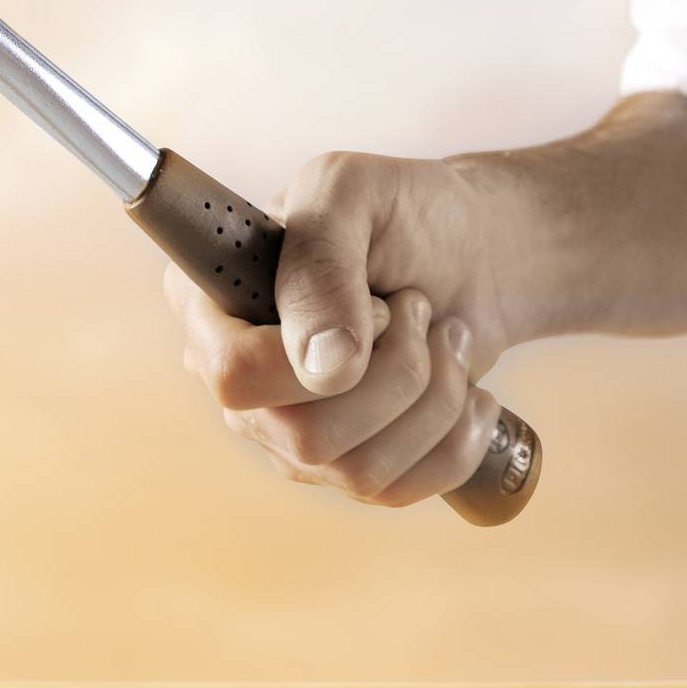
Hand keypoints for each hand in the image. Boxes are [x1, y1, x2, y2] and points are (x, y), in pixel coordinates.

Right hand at [167, 152, 509, 507]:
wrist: (471, 249)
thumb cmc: (401, 212)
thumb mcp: (350, 194)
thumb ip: (320, 263)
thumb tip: (322, 368)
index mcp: (213, 305)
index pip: (232, 374)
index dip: (311, 357)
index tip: (380, 309)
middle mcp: (241, 382)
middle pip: (305, 437)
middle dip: (397, 373)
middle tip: (418, 308)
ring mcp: (290, 433)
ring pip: (358, 471)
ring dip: (434, 398)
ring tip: (448, 336)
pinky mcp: (349, 466)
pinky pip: (399, 493)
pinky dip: (457, 441)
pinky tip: (473, 394)